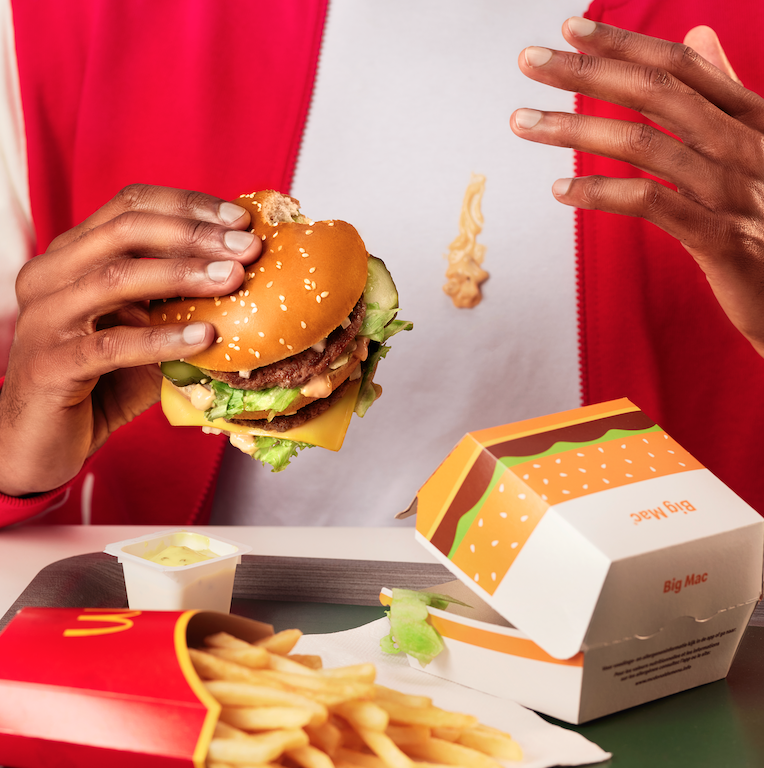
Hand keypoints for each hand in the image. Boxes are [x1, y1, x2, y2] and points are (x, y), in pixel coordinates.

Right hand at [0, 185, 261, 495]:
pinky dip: (162, 339)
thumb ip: (178, 302)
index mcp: (72, 255)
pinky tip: (206, 337)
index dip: (188, 206)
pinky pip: (112, 345)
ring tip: (232, 280)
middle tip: (247, 249)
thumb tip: (246, 277)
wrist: (45, 442)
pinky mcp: (50, 363)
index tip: (240, 220)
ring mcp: (44, 317)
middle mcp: (50, 274)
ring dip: (182, 275)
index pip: (131, 206)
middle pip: (125, 230)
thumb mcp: (147, 330)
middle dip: (194, 235)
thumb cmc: (103, 382)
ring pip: (115, 277)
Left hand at [511, 18, 763, 356]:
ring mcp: (732, 190)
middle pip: (655, 93)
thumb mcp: (754, 144)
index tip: (571, 27)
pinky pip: (652, 204)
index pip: (680, 66)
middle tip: (529, 60)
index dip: (624, 43)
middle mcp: (743, 143)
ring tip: (522, 122)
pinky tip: (560, 189)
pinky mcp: (721, 237)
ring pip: (644, 144)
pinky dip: (601, 193)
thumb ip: (723, 93)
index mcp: (751, 118)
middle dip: (587, 72)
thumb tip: (697, 34)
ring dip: (574, 128)